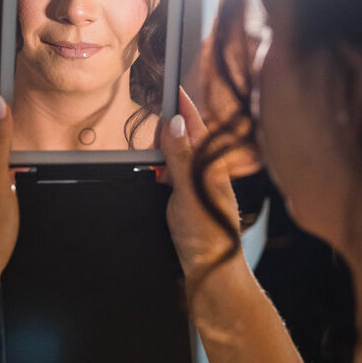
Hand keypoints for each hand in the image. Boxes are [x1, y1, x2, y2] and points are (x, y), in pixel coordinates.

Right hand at [159, 89, 241, 283]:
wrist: (211, 275)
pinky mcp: (188, 204)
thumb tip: (173, 123)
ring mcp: (198, 189)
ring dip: (163, 148)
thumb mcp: (189, 191)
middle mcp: (207, 174)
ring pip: (177, 159)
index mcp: (212, 165)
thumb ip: (180, 157)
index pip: (197, 127)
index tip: (172, 87)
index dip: (184, 105)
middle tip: (155, 108)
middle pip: (186, 140)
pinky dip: (160, 170)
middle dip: (170, 124)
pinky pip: (173, 177)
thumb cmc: (208, 237)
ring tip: (149, 139)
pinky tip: (152, 172)